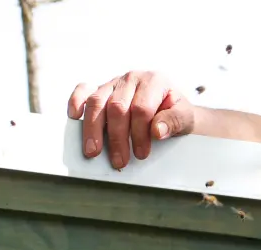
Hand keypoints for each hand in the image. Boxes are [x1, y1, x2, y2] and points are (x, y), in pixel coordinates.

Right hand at [67, 71, 197, 170]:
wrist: (173, 106)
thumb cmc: (176, 113)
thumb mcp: (185, 117)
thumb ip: (174, 122)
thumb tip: (156, 131)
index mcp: (154, 81)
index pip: (141, 108)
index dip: (140, 134)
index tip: (141, 154)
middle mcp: (131, 79)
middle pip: (117, 107)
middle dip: (117, 137)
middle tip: (119, 161)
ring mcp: (114, 83)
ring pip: (97, 102)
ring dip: (93, 129)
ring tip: (93, 152)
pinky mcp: (102, 89)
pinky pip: (84, 91)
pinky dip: (76, 102)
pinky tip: (75, 118)